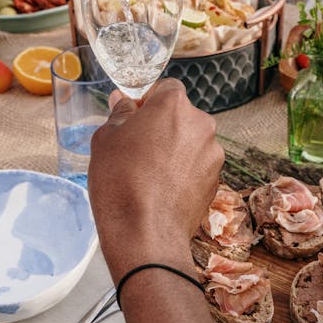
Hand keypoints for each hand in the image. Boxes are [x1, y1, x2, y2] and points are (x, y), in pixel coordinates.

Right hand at [88, 78, 222, 279]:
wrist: (145, 234)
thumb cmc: (121, 182)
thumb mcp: (107, 138)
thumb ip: (119, 113)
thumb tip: (123, 101)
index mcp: (174, 105)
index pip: (166, 88)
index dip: (148, 101)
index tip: (133, 118)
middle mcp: (201, 123)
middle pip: (180, 115)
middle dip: (161, 126)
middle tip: (136, 148)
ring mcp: (212, 153)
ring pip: (189, 141)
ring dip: (173, 149)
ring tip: (148, 173)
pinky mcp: (216, 180)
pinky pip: (196, 165)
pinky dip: (183, 170)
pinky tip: (162, 188)